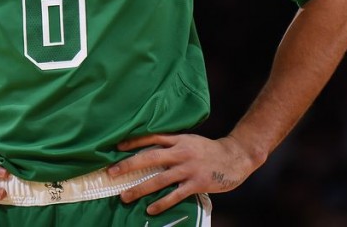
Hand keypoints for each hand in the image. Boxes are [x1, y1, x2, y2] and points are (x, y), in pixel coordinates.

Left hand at [107, 133, 255, 215]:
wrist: (235, 157)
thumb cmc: (209, 150)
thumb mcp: (190, 141)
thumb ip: (173, 144)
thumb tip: (150, 150)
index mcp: (179, 139)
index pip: (152, 137)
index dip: (134, 141)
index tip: (117, 146)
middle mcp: (181, 152)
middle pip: (150, 157)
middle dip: (129, 165)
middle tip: (112, 172)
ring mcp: (188, 168)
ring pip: (159, 179)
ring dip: (140, 189)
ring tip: (125, 196)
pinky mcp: (197, 183)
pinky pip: (175, 195)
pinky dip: (162, 203)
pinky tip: (151, 209)